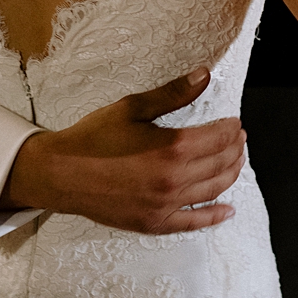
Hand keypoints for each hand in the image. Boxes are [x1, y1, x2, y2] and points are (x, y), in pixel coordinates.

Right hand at [2, 68, 245, 233]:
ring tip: (236, 161)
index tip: (235, 123)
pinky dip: (214, 216)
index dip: (231, 129)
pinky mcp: (154, 222)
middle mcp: (174, 179)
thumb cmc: (93, 138)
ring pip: (213, 189)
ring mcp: (165, 205)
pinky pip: (193, 222)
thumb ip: (173, 94)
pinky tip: (228, 210)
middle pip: (221, 163)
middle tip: (239, 139)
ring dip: (231, 174)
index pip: (219, 138)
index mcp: (171, 148)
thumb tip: (205, 75)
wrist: (59, 174)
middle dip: (235, 149)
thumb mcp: (133, 108)